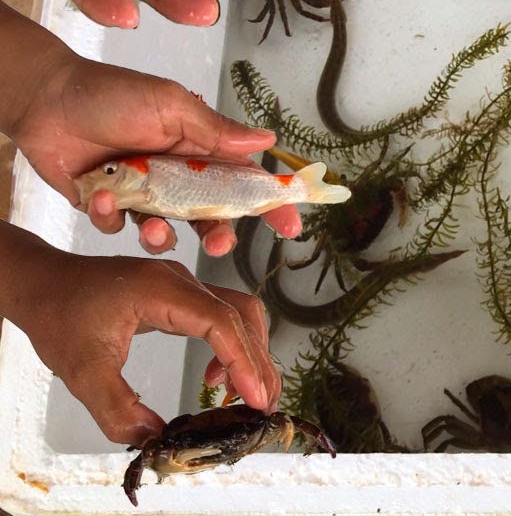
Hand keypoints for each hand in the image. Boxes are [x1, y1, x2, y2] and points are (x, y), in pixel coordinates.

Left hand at [4, 227, 279, 445]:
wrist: (40, 282)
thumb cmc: (58, 315)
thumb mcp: (81, 370)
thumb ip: (117, 406)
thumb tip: (154, 436)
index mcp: (160, 290)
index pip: (220, 321)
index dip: (242, 361)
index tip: (254, 398)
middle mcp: (181, 281)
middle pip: (241, 315)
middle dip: (257, 361)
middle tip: (263, 404)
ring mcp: (183, 285)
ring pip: (238, 313)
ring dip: (249, 352)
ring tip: (247, 393)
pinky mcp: (180, 294)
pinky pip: (221, 315)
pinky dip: (230, 345)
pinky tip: (214, 374)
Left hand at [9, 53, 300, 254]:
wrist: (45, 98)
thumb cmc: (110, 93)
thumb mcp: (170, 106)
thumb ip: (216, 130)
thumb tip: (267, 138)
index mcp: (199, 150)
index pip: (245, 180)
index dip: (270, 203)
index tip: (290, 224)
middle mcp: (176, 175)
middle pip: (211, 216)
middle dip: (218, 234)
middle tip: (217, 244)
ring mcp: (143, 193)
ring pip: (166, 231)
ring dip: (162, 236)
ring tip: (152, 227)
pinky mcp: (108, 205)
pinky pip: (117, 227)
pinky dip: (110, 217)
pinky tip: (100, 195)